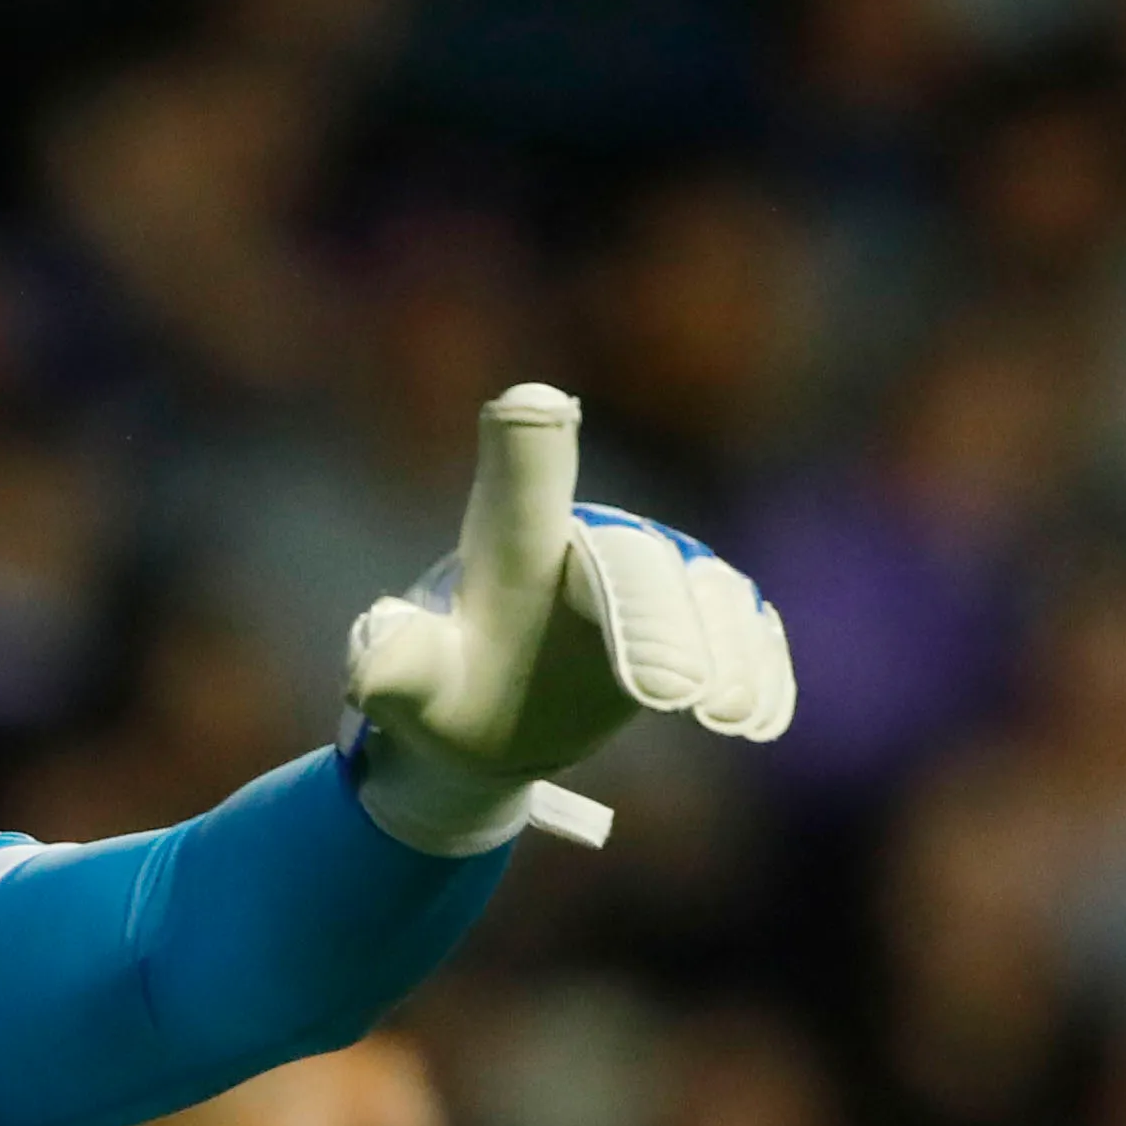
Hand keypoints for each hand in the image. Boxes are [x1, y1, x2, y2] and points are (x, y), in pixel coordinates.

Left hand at [341, 384, 795, 854]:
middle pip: (634, 563)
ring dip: (721, 648)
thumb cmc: (440, 695)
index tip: (535, 406)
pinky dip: (754, 663)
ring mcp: (654, 573)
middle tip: (669, 692)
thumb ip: (395, 666)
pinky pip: (740, 624)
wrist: (487, 720)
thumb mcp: (406, 688)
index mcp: (510, 539)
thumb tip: (370, 662)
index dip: (530, 454)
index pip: (520, 483)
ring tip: (722, 713)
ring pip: (703, 593)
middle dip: (656, 619)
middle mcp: (590, 540)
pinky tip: (755, 714)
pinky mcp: (698, 612)